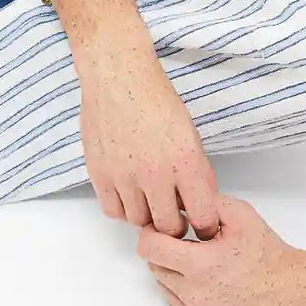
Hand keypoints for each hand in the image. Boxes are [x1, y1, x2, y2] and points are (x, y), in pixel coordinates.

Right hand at [77, 48, 219, 239]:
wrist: (119, 78)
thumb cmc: (156, 100)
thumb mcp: (190, 134)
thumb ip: (198, 171)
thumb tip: (201, 201)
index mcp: (184, 161)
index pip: (202, 215)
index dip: (205, 224)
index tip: (203, 225)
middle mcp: (154, 174)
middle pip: (168, 227)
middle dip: (175, 223)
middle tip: (175, 214)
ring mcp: (124, 177)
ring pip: (139, 221)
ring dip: (147, 214)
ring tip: (150, 195)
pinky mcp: (99, 175)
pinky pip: (114, 211)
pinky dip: (123, 207)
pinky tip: (129, 190)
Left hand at [138, 193, 305, 305]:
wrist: (291, 293)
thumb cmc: (269, 257)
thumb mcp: (239, 214)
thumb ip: (204, 202)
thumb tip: (176, 201)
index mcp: (201, 265)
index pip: (149, 248)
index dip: (153, 233)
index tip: (164, 229)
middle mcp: (195, 296)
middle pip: (155, 266)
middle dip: (169, 253)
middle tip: (195, 247)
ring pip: (165, 288)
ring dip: (177, 275)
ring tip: (208, 268)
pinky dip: (186, 297)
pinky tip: (211, 288)